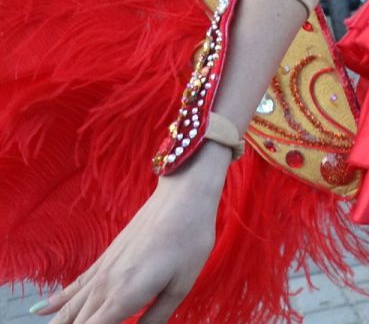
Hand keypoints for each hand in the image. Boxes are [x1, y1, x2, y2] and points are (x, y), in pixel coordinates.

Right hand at [36, 145, 227, 322]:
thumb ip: (157, 316)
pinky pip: (73, 286)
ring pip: (69, 308)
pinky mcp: (103, 259)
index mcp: (124, 297)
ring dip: (58, 322)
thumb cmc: (189, 240)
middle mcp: (105, 287)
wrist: (182, 197)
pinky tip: (39, 311)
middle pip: (76, 322)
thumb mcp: (182, 284)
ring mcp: (101, 271)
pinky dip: (55, 301)